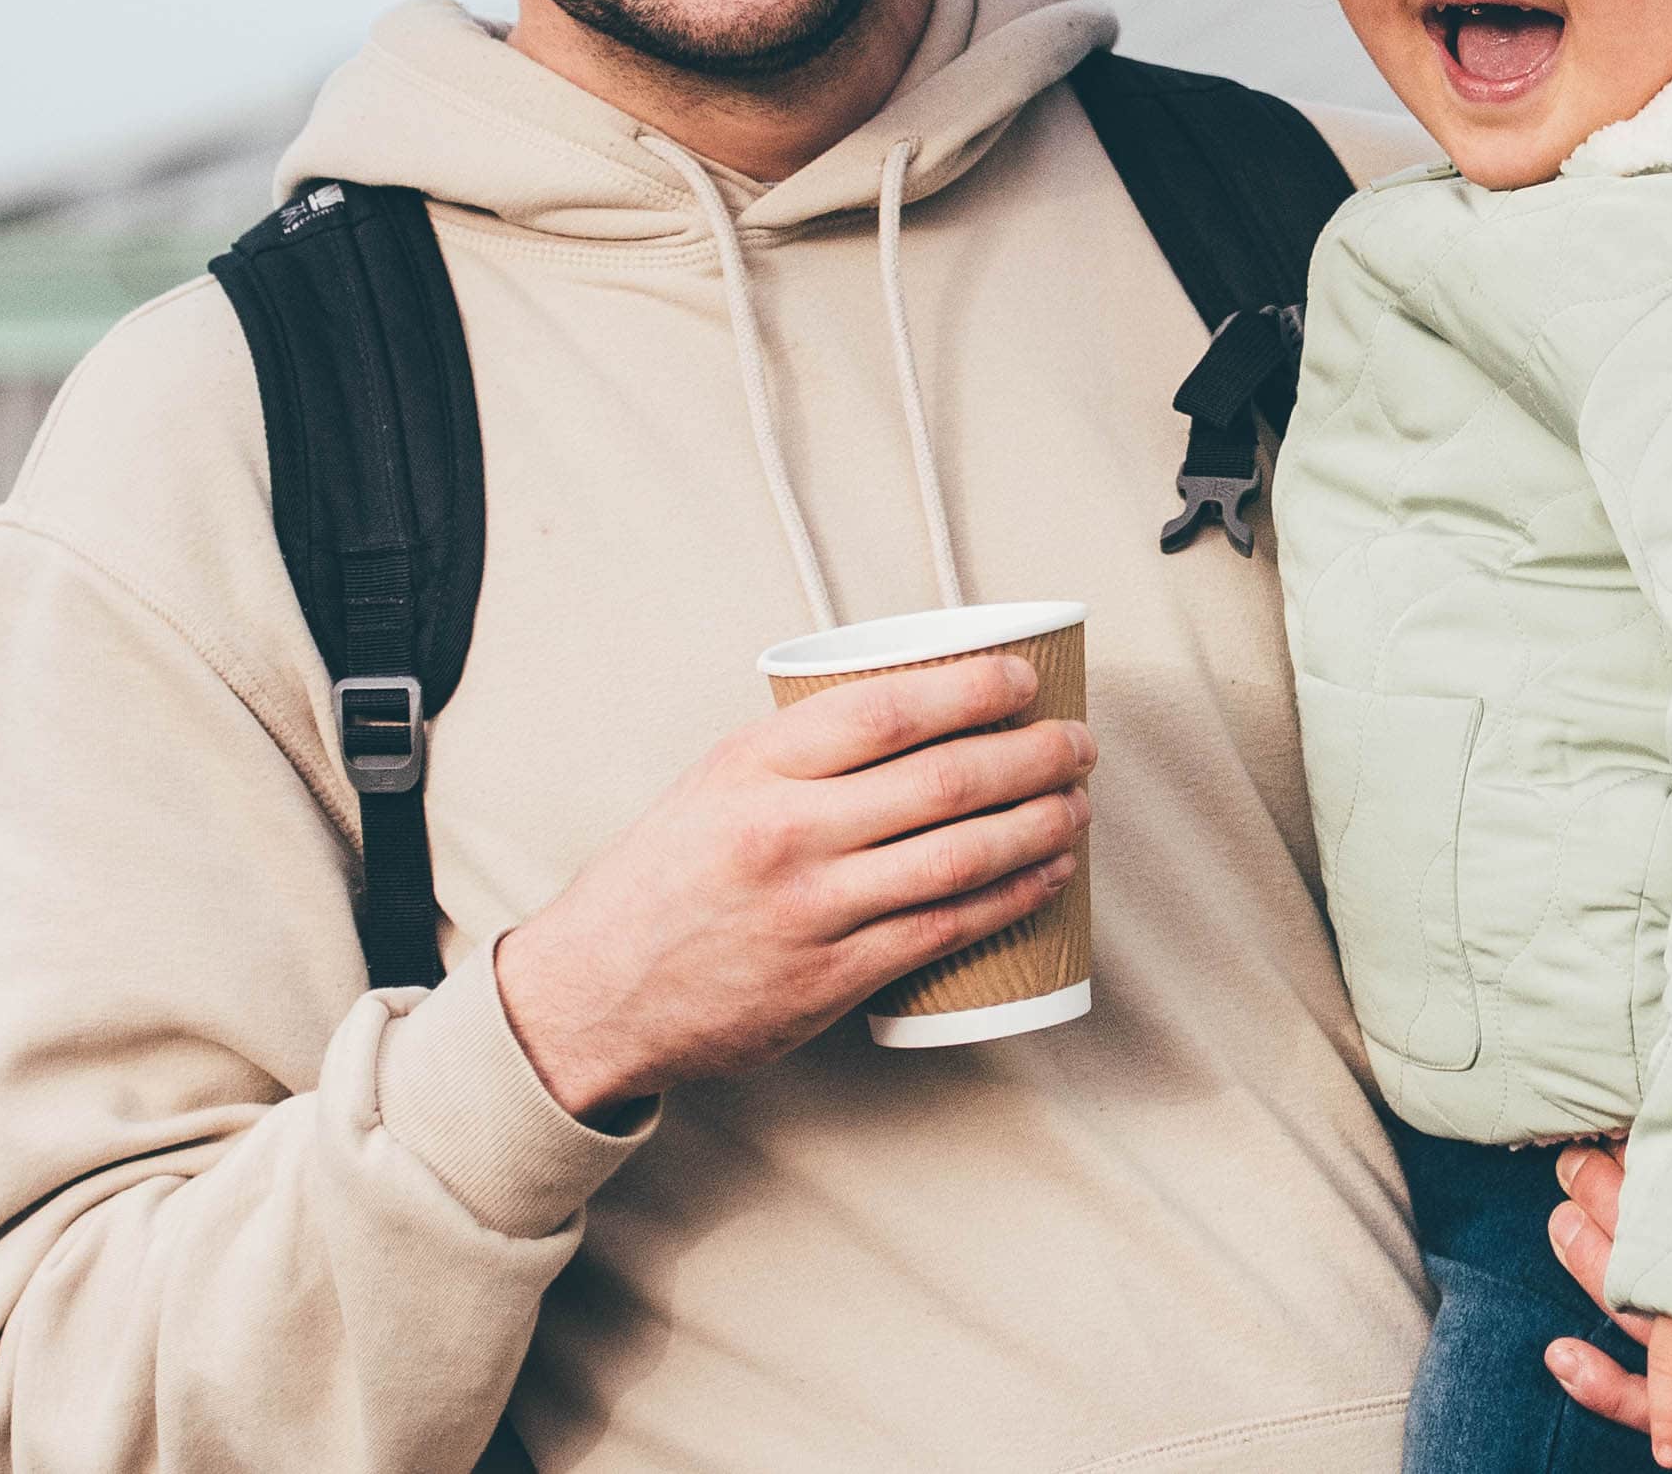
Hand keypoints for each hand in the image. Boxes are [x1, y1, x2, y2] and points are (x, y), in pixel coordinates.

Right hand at [488, 653, 1091, 1120]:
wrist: (594, 994)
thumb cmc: (662, 880)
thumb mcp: (714, 784)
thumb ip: (801, 754)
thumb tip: (914, 713)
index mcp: (754, 766)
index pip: (887, 709)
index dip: (971, 687)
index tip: (1023, 678)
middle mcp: (787, 832)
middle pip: (944, 780)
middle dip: (1032, 755)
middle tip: (1077, 742)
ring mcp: (814, 910)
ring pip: (959, 856)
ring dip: (1038, 826)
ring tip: (1076, 805)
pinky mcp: (833, 979)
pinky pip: (945, 930)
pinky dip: (1009, 898)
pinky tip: (1047, 877)